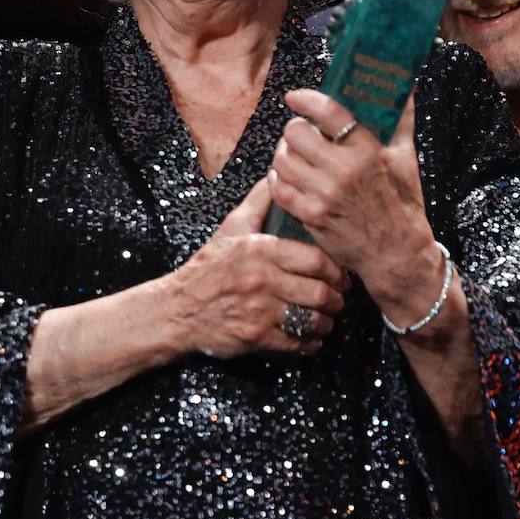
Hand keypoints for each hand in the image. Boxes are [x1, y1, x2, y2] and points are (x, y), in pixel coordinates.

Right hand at [162, 178, 350, 357]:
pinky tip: (312, 339)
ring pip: (310, 319)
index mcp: (262, 250)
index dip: (337, 270)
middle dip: (336, 299)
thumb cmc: (209, 266)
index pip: (316, 260)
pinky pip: (294, 342)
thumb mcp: (232, 227)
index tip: (342, 276)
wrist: (177, 308)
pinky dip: (309, 343)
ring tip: (328, 319)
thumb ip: (259, 201)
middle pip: (318, 292)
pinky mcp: (254, 336)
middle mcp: (262, 280)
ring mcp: (258, 310)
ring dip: (326, 322)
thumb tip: (278, 175)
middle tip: (339, 299)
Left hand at [267, 90, 443, 321]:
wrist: (395, 252)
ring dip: (284, 153)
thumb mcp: (406, 158)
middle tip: (301, 132)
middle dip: (295, 129)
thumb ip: (402, 120)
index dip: (307, 99)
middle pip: (296, 133)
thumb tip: (407, 87)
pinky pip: (278, 187)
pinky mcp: (310, 216)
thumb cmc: (402, 203)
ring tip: (293, 154)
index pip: (329, 112)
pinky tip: (288, 177)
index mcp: (368, 151)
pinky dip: (278, 178)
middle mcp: (343, 171)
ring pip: (282, 159)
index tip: (297, 97)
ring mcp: (324, 195)